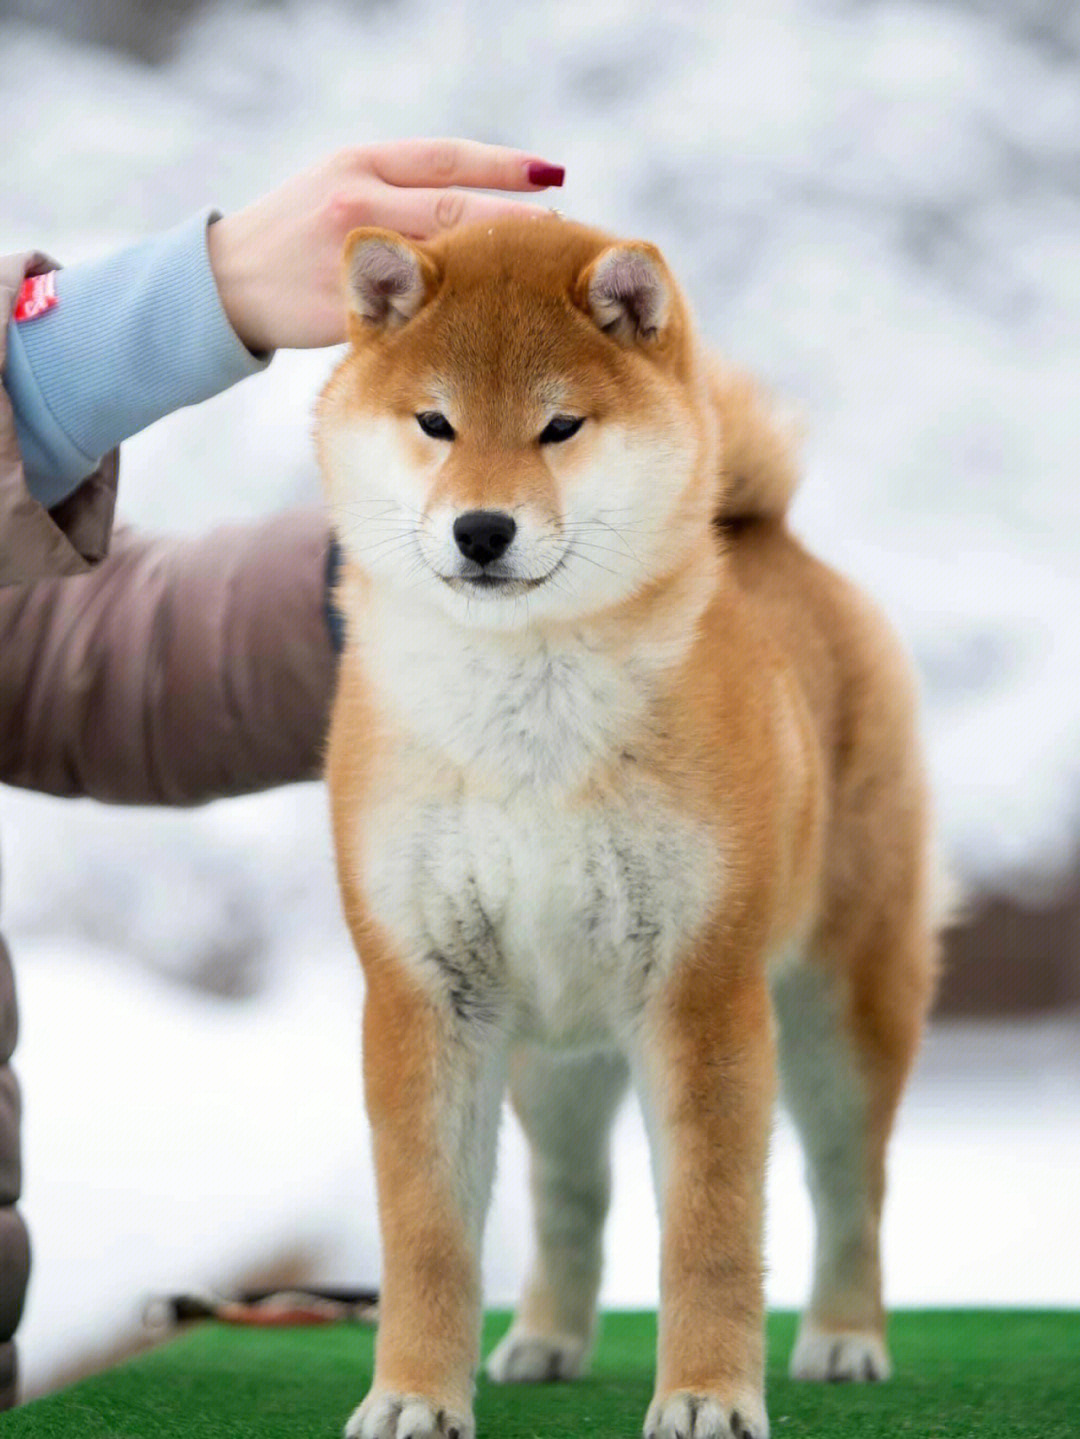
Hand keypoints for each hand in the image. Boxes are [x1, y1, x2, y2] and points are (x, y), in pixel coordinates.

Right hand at [207, 138, 564, 352]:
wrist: (228, 284)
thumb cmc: (295, 232)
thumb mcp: (340, 183)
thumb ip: (401, 187)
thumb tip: (480, 197)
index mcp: (359, 165)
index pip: (447, 159)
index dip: (504, 167)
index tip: (552, 175)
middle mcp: (359, 204)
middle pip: (454, 208)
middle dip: (512, 223)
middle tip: (563, 234)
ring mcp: (353, 260)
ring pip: (440, 263)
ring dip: (490, 271)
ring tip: (535, 280)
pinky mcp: (347, 310)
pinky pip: (413, 314)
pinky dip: (454, 315)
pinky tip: (485, 324)